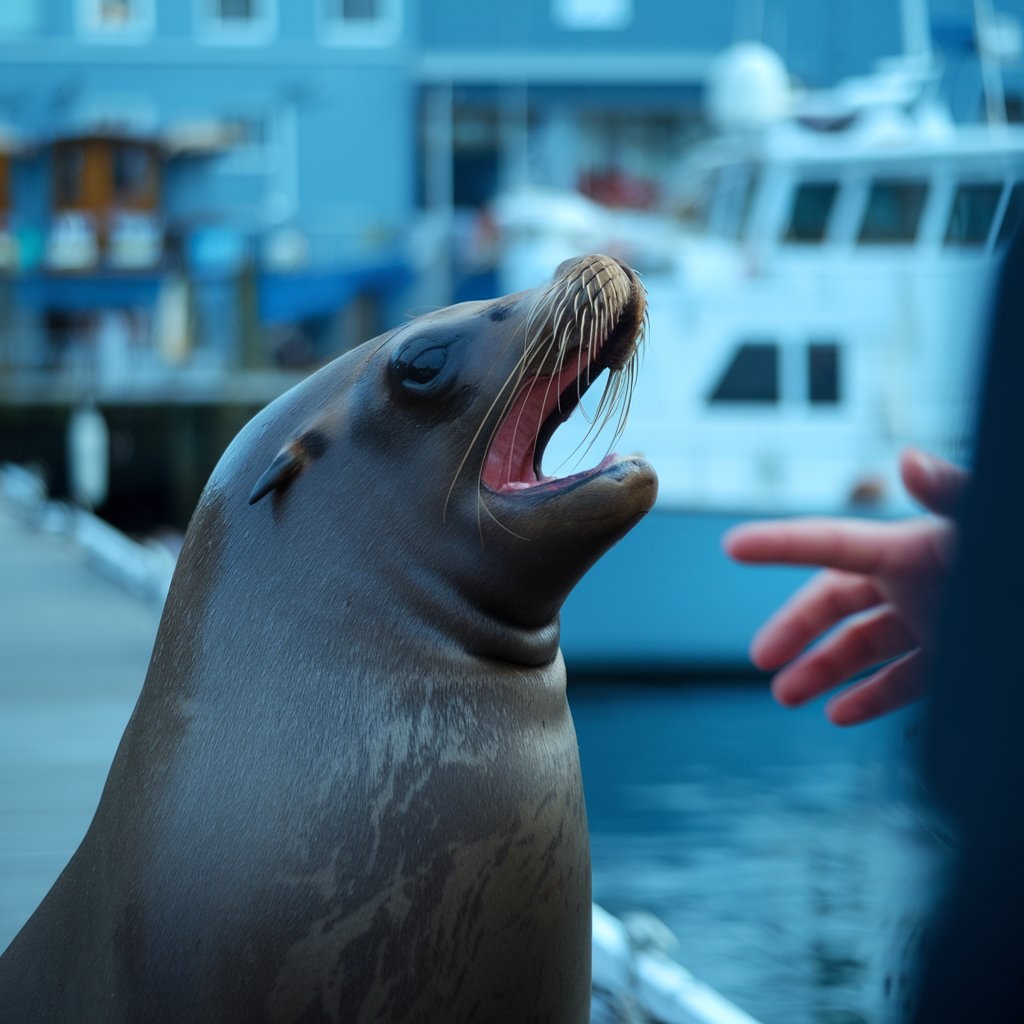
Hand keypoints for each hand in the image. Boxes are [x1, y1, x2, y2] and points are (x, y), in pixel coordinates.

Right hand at [722, 450, 968, 725]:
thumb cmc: (1022, 560)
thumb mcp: (990, 529)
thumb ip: (954, 494)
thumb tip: (906, 458)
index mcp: (913, 548)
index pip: (831, 545)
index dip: (779, 544)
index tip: (731, 546)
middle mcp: (917, 582)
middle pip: (835, 602)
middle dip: (795, 629)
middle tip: (760, 658)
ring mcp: (938, 620)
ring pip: (864, 647)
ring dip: (824, 670)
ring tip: (786, 696)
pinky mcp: (960, 660)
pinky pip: (905, 680)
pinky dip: (873, 697)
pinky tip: (843, 716)